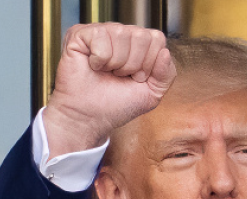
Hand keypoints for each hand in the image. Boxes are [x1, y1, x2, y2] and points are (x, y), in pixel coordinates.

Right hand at [44, 23, 175, 157]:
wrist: (89, 119)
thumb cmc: (116, 106)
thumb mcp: (151, 94)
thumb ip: (166, 74)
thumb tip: (165, 52)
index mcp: (138, 44)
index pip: (157, 39)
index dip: (148, 64)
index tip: (135, 79)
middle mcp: (120, 34)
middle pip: (141, 35)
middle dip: (133, 65)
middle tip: (119, 77)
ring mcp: (100, 32)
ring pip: (121, 33)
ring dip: (116, 63)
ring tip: (106, 73)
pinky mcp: (80, 34)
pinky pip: (101, 36)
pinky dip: (99, 58)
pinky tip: (93, 66)